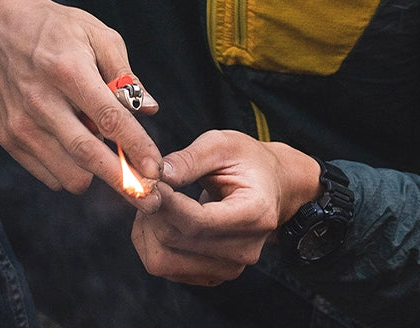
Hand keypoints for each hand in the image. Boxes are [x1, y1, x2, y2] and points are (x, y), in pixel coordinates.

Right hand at [0, 0, 160, 203]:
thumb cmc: (57, 29)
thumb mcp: (98, 35)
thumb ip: (125, 75)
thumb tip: (150, 109)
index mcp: (68, 70)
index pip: (109, 118)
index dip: (135, 147)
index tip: (157, 169)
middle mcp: (41, 102)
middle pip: (87, 155)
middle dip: (123, 182)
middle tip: (151, 198)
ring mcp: (20, 124)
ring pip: (69, 174)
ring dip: (96, 173)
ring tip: (106, 150)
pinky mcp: (8, 139)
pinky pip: (49, 174)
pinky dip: (70, 169)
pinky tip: (76, 143)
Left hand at [131, 129, 320, 284]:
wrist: (272, 187)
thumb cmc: (248, 161)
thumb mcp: (223, 144)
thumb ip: (190, 159)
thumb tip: (157, 174)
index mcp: (254, 213)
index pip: (198, 221)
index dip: (166, 203)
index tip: (148, 182)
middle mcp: (244, 248)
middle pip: (177, 241)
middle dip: (153, 212)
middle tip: (147, 185)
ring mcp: (229, 267)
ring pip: (164, 262)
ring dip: (147, 231)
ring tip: (153, 201)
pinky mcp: (212, 275)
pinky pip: (166, 268)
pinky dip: (152, 243)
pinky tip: (160, 217)